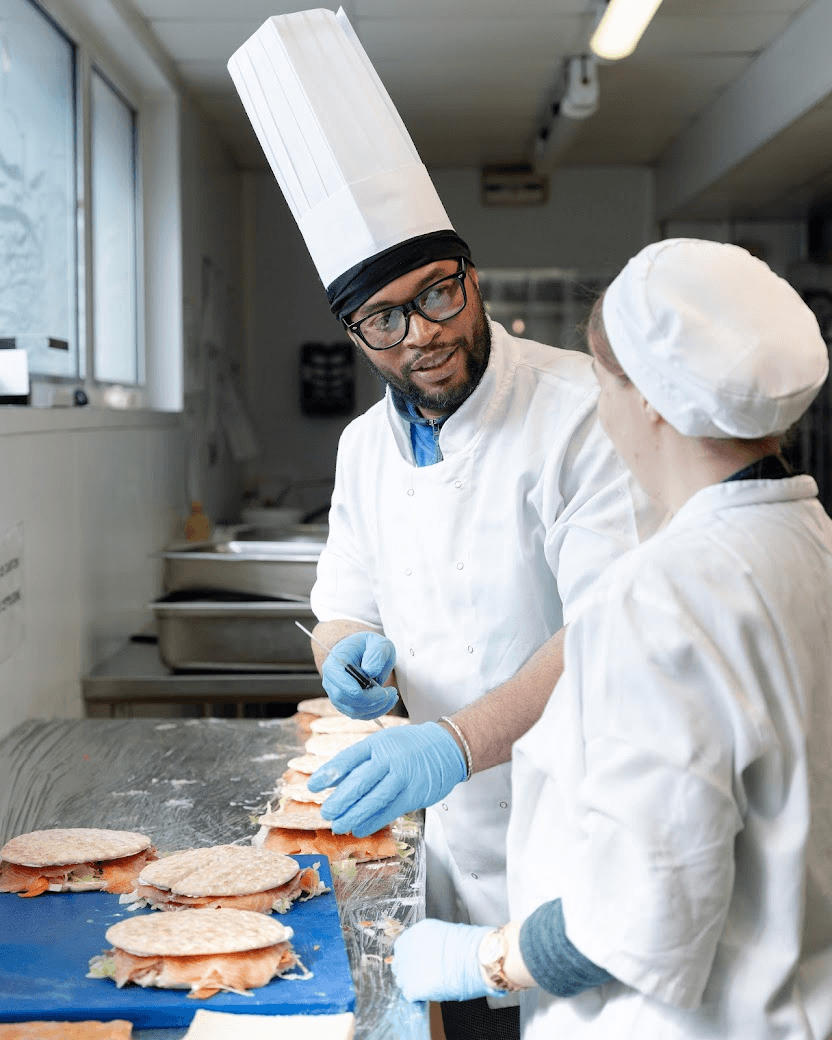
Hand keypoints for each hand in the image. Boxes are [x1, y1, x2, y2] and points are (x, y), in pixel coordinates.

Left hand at [307, 721, 465, 835]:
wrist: (445, 747)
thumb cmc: (408, 747)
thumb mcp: (383, 744)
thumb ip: (359, 761)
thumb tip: (331, 780)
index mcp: (376, 744)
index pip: (348, 758)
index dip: (328, 773)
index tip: (311, 786)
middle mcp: (388, 758)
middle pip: (359, 781)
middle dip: (340, 799)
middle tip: (326, 813)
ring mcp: (402, 776)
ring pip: (374, 798)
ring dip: (354, 814)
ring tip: (339, 826)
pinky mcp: (414, 793)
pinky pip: (390, 810)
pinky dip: (373, 821)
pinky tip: (360, 828)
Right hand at [321, 632, 398, 719]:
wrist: (361, 651)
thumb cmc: (368, 646)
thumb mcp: (378, 642)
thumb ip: (376, 653)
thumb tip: (370, 670)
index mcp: (334, 665)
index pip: (341, 686)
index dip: (360, 693)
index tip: (382, 690)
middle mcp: (331, 682)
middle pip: (347, 701)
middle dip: (372, 701)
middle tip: (390, 693)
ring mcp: (337, 695)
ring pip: (354, 711)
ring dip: (376, 707)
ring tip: (392, 695)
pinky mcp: (346, 703)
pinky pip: (359, 714)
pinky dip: (375, 711)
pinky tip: (387, 700)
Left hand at [393, 920, 505, 1002]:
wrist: (478, 957)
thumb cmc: (472, 946)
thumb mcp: (447, 935)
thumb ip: (433, 944)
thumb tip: (432, 955)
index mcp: (419, 931)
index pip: (404, 946)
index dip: (411, 957)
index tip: (416, 964)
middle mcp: (410, 946)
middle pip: (400, 963)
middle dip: (409, 971)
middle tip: (422, 977)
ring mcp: (409, 967)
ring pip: (402, 980)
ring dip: (413, 984)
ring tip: (429, 987)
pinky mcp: (414, 986)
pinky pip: (410, 995)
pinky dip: (419, 997)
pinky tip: (430, 994)